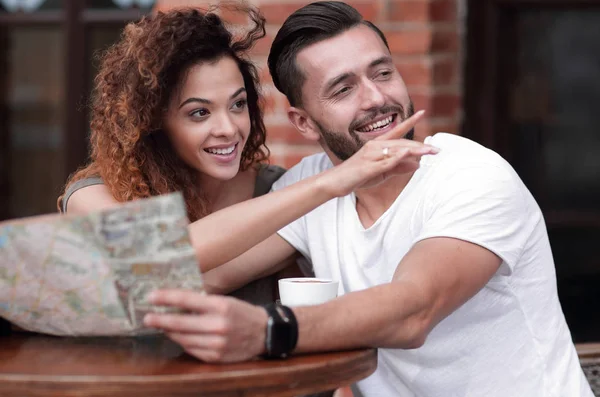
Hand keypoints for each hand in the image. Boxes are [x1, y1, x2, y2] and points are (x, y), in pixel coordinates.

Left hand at [143, 291, 266, 362]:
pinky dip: (182, 342)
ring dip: (169, 331)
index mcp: (221, 306)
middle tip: (147, 317)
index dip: (166, 298)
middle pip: (180, 322)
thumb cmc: (242, 313)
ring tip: (160, 325)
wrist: (264, 333)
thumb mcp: (225, 301)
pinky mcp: (216, 356)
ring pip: (183, 338)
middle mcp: (218, 325)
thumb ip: (202, 302)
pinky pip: (191, 349)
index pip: (186, 300)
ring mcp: (217, 343)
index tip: (151, 296)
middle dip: (160, 319)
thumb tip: (175, 301)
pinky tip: (177, 336)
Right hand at [318, 110, 438, 196]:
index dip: (410, 121)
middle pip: (402, 142)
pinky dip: (398, 158)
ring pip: (397, 150)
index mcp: (377, 145)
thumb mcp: (381, 172)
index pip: (397, 131)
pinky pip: (386, 161)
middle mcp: (375, 146)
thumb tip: (417, 164)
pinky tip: (410, 155)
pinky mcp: (368, 166)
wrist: (336, 182)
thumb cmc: (358, 176)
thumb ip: (398, 167)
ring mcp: (371, 155)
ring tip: (430, 152)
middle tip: (437, 150)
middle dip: (421, 145)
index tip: (422, 112)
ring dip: (415, 150)